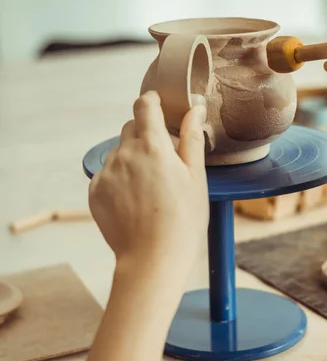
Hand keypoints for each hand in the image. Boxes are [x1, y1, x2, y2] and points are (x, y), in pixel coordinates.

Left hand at [89, 91, 208, 294]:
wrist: (153, 258)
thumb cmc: (183, 220)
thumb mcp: (196, 177)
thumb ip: (192, 139)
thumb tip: (195, 109)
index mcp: (153, 146)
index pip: (144, 105)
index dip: (151, 101)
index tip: (157, 105)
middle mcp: (125, 154)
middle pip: (131, 128)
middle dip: (145, 135)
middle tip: (162, 159)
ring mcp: (107, 173)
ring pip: (118, 152)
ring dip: (131, 158)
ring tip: (149, 188)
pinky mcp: (95, 191)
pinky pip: (106, 174)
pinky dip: (119, 179)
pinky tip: (134, 201)